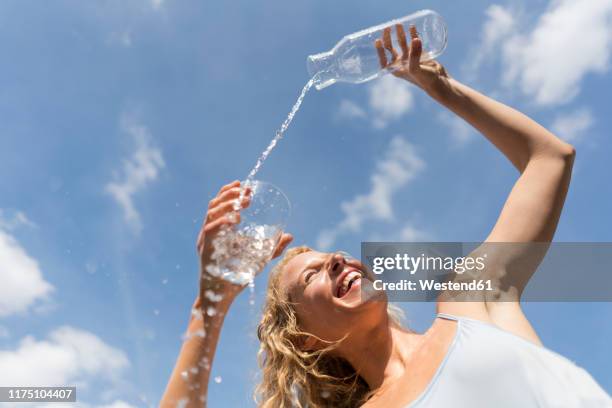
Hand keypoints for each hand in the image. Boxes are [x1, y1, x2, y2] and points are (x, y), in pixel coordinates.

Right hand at [196, 180, 293, 301]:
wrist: (220, 296)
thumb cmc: (236, 277)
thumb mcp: (258, 259)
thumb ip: (272, 248)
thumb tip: (290, 235)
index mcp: (219, 230)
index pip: (220, 204)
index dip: (230, 192)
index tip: (244, 185)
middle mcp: (210, 232)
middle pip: (214, 205)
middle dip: (229, 195)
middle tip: (245, 192)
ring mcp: (206, 241)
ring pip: (211, 214)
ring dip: (226, 204)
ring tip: (241, 203)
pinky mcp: (206, 251)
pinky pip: (210, 231)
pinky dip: (222, 222)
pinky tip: (235, 220)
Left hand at [375, 24, 449, 95]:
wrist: (439, 81)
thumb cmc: (425, 79)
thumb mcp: (416, 69)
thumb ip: (414, 55)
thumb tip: (415, 39)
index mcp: (396, 70)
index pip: (383, 60)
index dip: (379, 51)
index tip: (378, 41)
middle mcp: (401, 64)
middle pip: (390, 49)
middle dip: (388, 39)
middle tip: (388, 27)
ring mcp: (410, 58)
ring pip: (402, 43)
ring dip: (400, 34)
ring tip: (399, 24)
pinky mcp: (419, 54)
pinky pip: (413, 42)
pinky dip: (412, 34)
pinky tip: (412, 27)